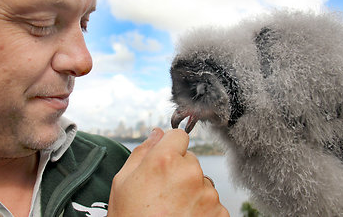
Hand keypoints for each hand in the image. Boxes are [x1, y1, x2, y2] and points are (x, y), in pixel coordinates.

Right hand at [107, 128, 229, 216]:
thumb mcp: (123, 183)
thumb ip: (142, 152)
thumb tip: (157, 133)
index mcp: (164, 160)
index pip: (178, 136)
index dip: (170, 149)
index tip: (165, 162)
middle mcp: (190, 173)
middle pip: (190, 160)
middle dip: (180, 172)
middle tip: (163, 195)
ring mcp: (207, 194)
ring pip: (202, 182)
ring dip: (192, 191)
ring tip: (173, 211)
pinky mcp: (219, 213)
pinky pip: (212, 203)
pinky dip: (202, 210)